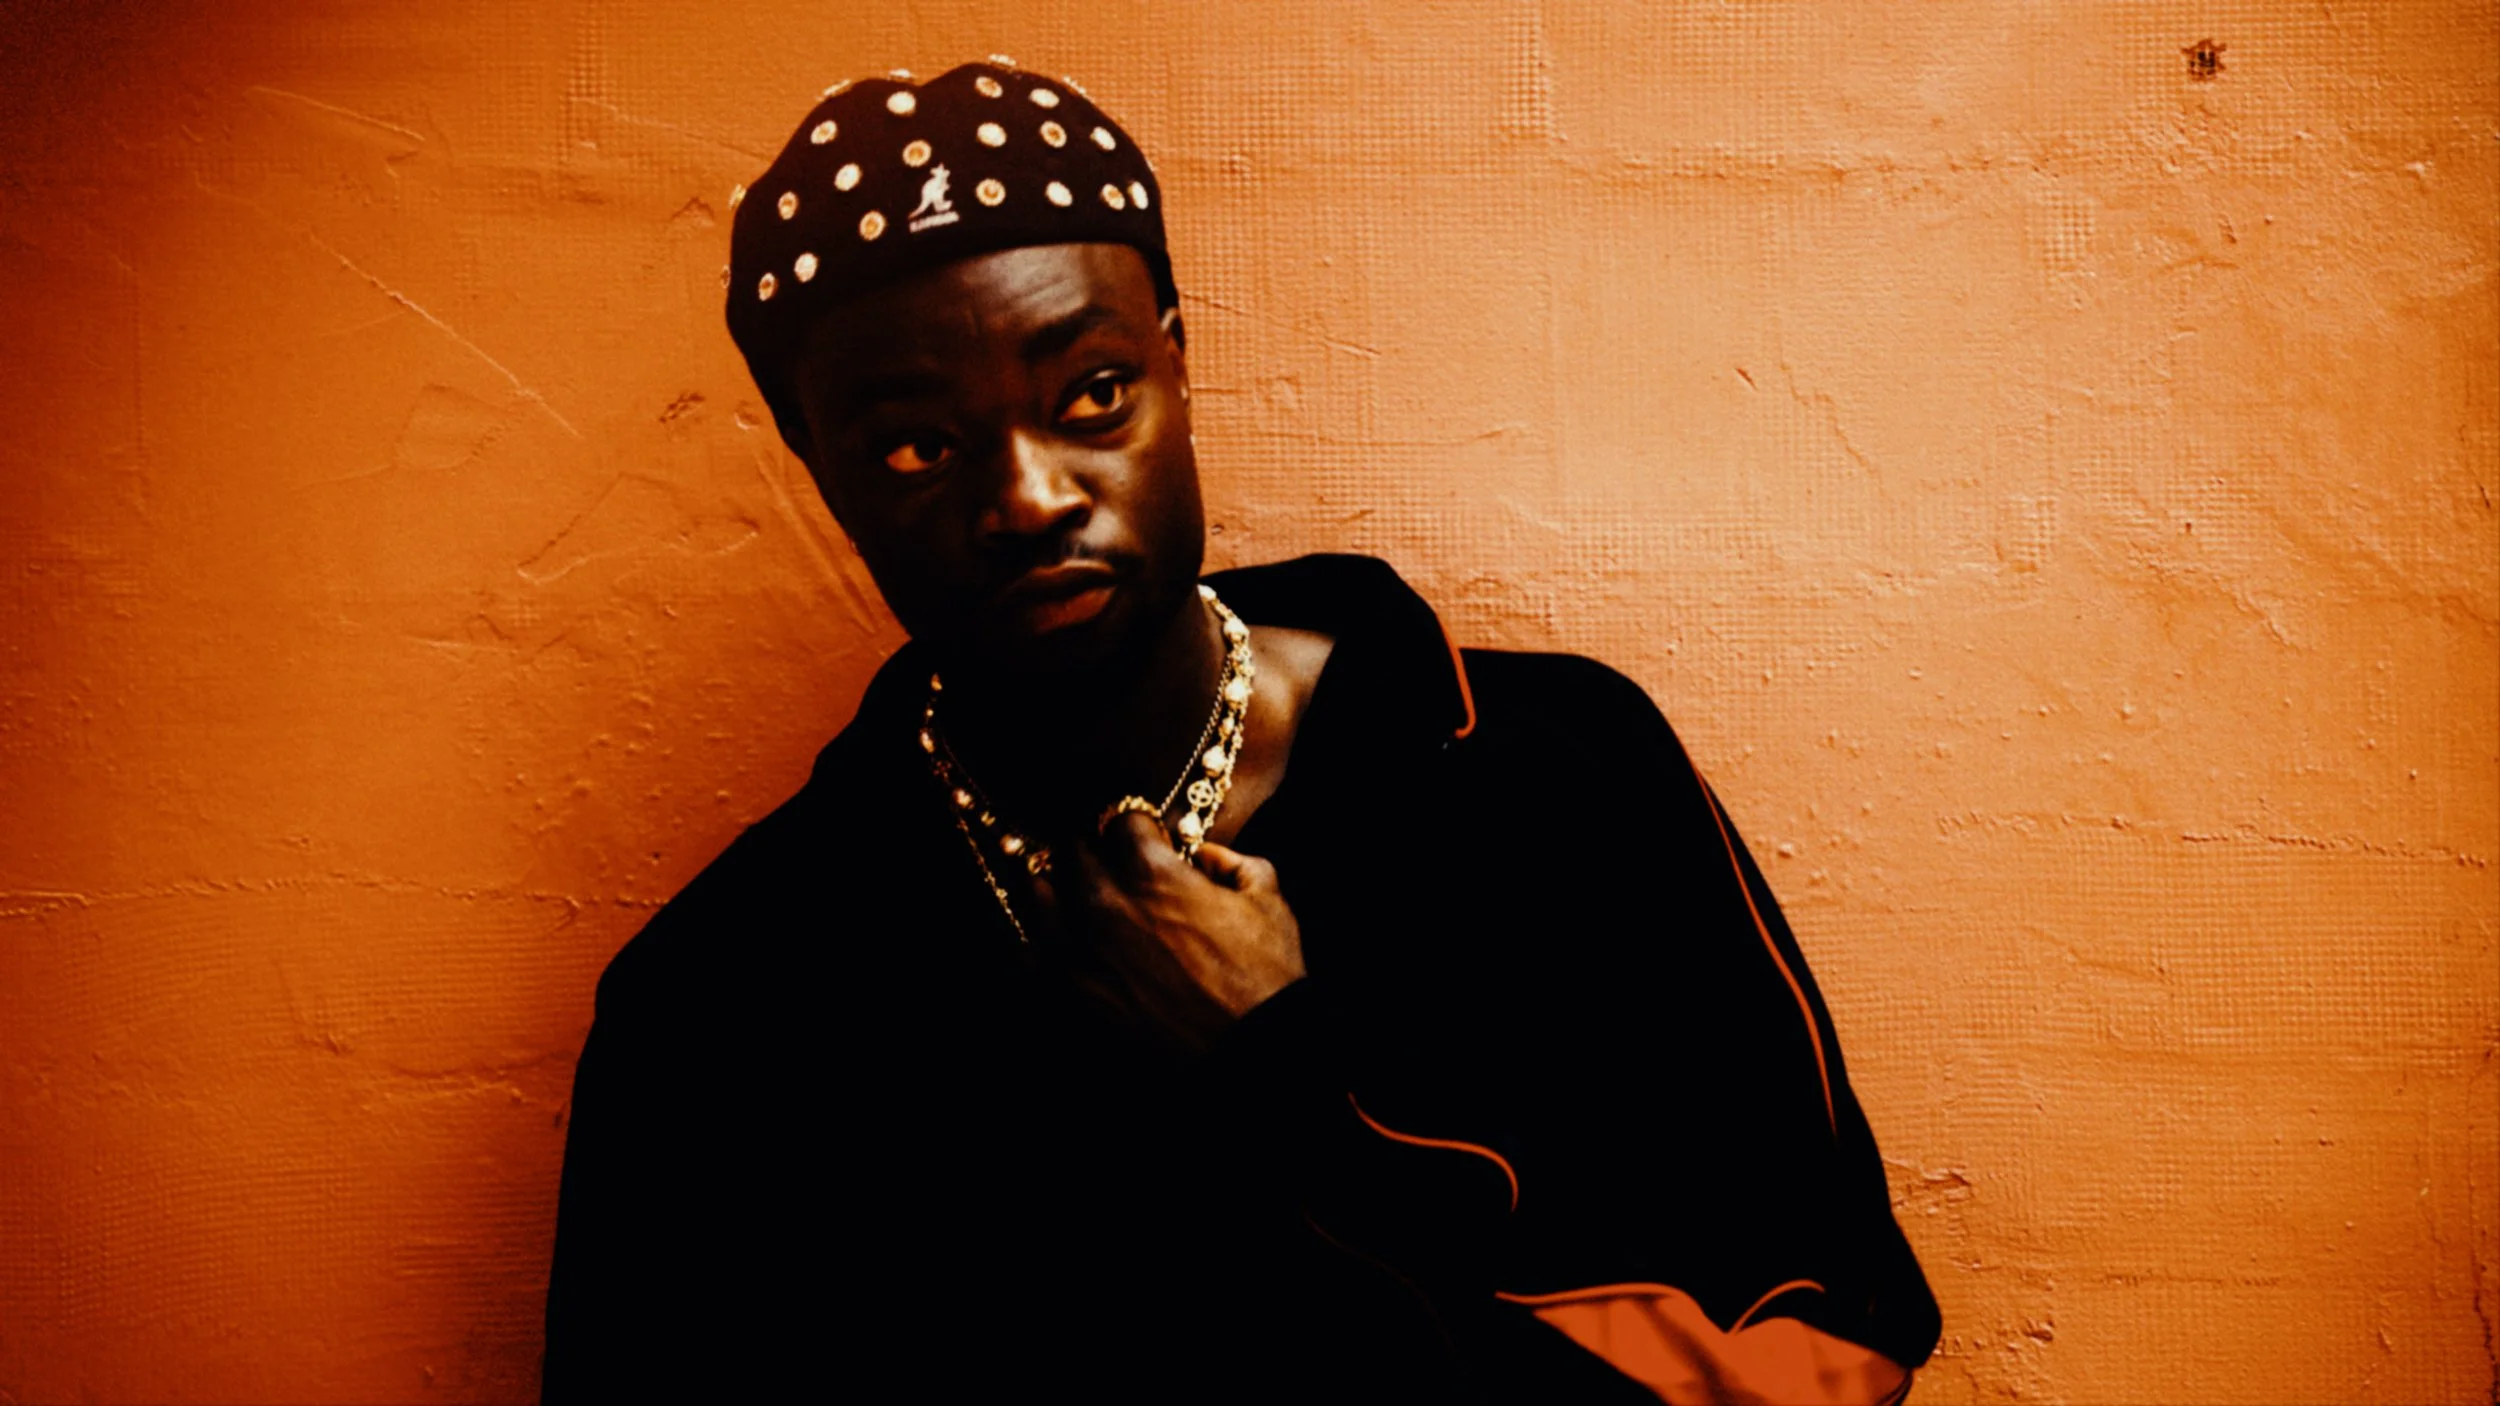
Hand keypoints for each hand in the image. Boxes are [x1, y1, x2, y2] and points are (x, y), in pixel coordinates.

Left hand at [1044, 810, 1304, 1052]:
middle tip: (1104, 863)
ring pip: (1040, 895)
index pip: (1123, 820)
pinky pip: (1030, 953)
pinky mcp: (1069, 994)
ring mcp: (1081, 950)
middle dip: (1093, 852)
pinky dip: (1038, 940)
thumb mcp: (1268, 901)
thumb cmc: (1263, 978)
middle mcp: (1107, 904)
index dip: (1136, 825)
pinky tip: (1050, 939)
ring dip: (1053, 887)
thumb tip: (1206, 856)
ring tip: (1061, 889)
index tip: (1142, 838)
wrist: (1249, 1051)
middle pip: (1075, 852)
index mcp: (1154, 874)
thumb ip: (1233, 863)